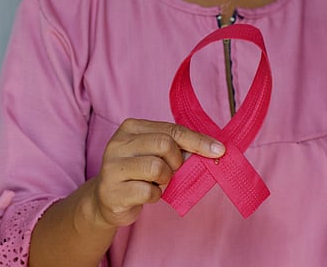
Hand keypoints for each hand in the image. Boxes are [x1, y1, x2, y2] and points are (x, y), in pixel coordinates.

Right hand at [93, 118, 225, 227]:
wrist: (107, 199)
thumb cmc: (137, 173)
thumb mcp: (154, 153)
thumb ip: (176, 148)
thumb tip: (211, 150)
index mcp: (130, 128)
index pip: (172, 129)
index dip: (198, 141)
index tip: (219, 150)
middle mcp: (117, 143)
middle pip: (165, 145)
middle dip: (177, 162)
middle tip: (173, 171)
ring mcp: (112, 167)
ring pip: (157, 168)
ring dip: (165, 179)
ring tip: (156, 182)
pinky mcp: (112, 191)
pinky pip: (148, 192)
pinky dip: (155, 196)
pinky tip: (146, 194)